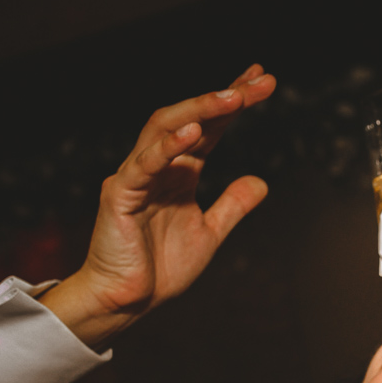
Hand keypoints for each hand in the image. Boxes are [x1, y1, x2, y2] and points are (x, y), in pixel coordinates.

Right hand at [42, 65, 275, 346]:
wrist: (127, 302)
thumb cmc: (159, 269)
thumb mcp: (209, 234)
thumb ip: (232, 206)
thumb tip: (261, 182)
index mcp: (178, 173)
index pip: (208, 127)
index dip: (233, 102)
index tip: (261, 80)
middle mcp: (157, 166)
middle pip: (190, 119)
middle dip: (223, 97)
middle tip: (258, 81)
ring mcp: (136, 176)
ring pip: (163, 128)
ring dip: (199, 110)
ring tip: (233, 97)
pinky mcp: (120, 195)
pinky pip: (144, 164)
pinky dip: (167, 147)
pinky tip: (192, 132)